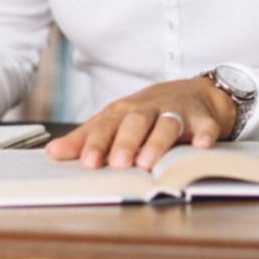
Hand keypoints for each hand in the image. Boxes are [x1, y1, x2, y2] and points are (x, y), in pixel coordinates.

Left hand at [45, 77, 236, 169]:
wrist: (194, 93)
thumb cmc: (147, 112)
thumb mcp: (115, 122)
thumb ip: (86, 138)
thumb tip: (52, 153)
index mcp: (123, 112)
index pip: (105, 126)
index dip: (96, 143)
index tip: (87, 163)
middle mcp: (148, 109)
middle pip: (135, 122)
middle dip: (125, 142)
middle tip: (118, 164)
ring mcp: (177, 112)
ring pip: (166, 123)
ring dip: (157, 142)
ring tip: (148, 163)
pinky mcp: (203, 119)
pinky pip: (205, 127)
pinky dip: (204, 136)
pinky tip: (201, 147)